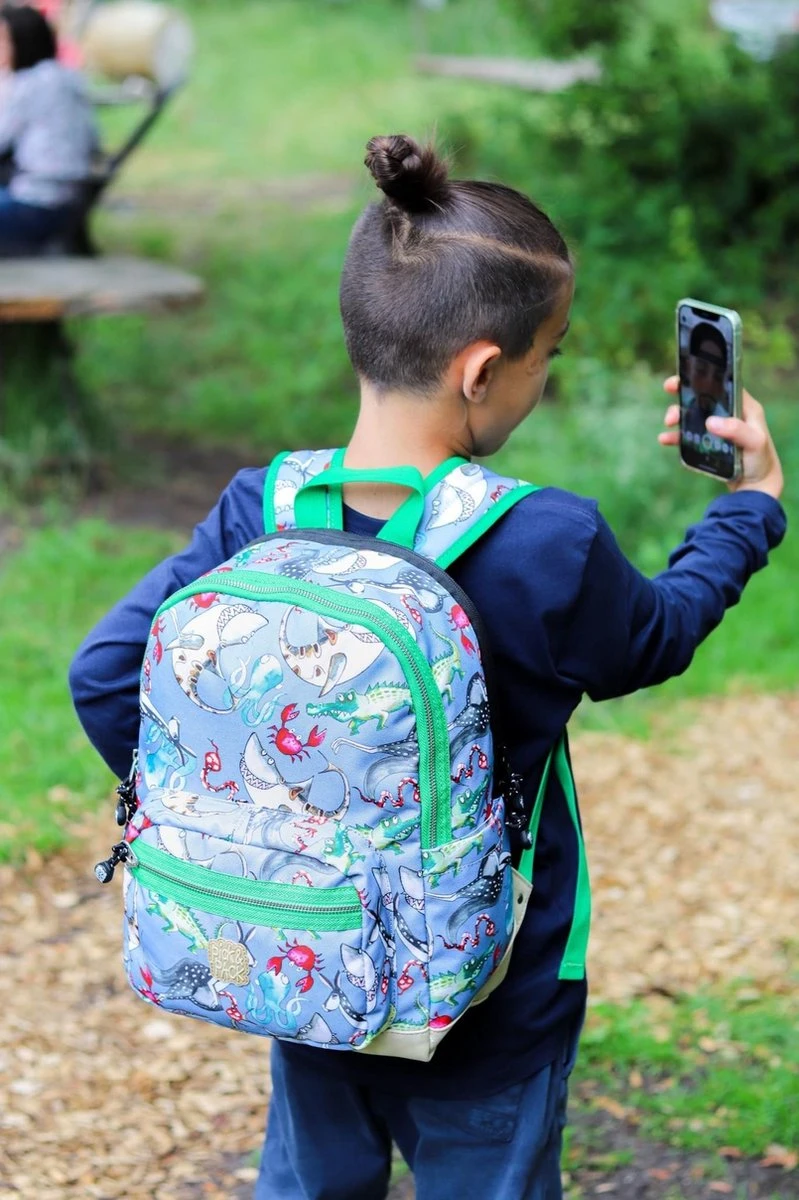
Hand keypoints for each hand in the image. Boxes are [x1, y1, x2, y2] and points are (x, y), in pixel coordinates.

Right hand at [659, 377, 782, 500]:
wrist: (755, 485)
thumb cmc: (761, 460)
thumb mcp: (754, 443)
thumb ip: (736, 430)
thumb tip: (710, 421)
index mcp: (742, 406)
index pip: (721, 385)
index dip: (702, 378)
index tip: (683, 378)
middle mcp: (727, 414)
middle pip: (701, 398)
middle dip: (682, 397)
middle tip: (671, 400)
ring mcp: (716, 428)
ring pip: (691, 415)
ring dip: (677, 416)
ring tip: (668, 423)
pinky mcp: (707, 443)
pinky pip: (687, 436)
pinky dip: (675, 436)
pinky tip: (665, 439)